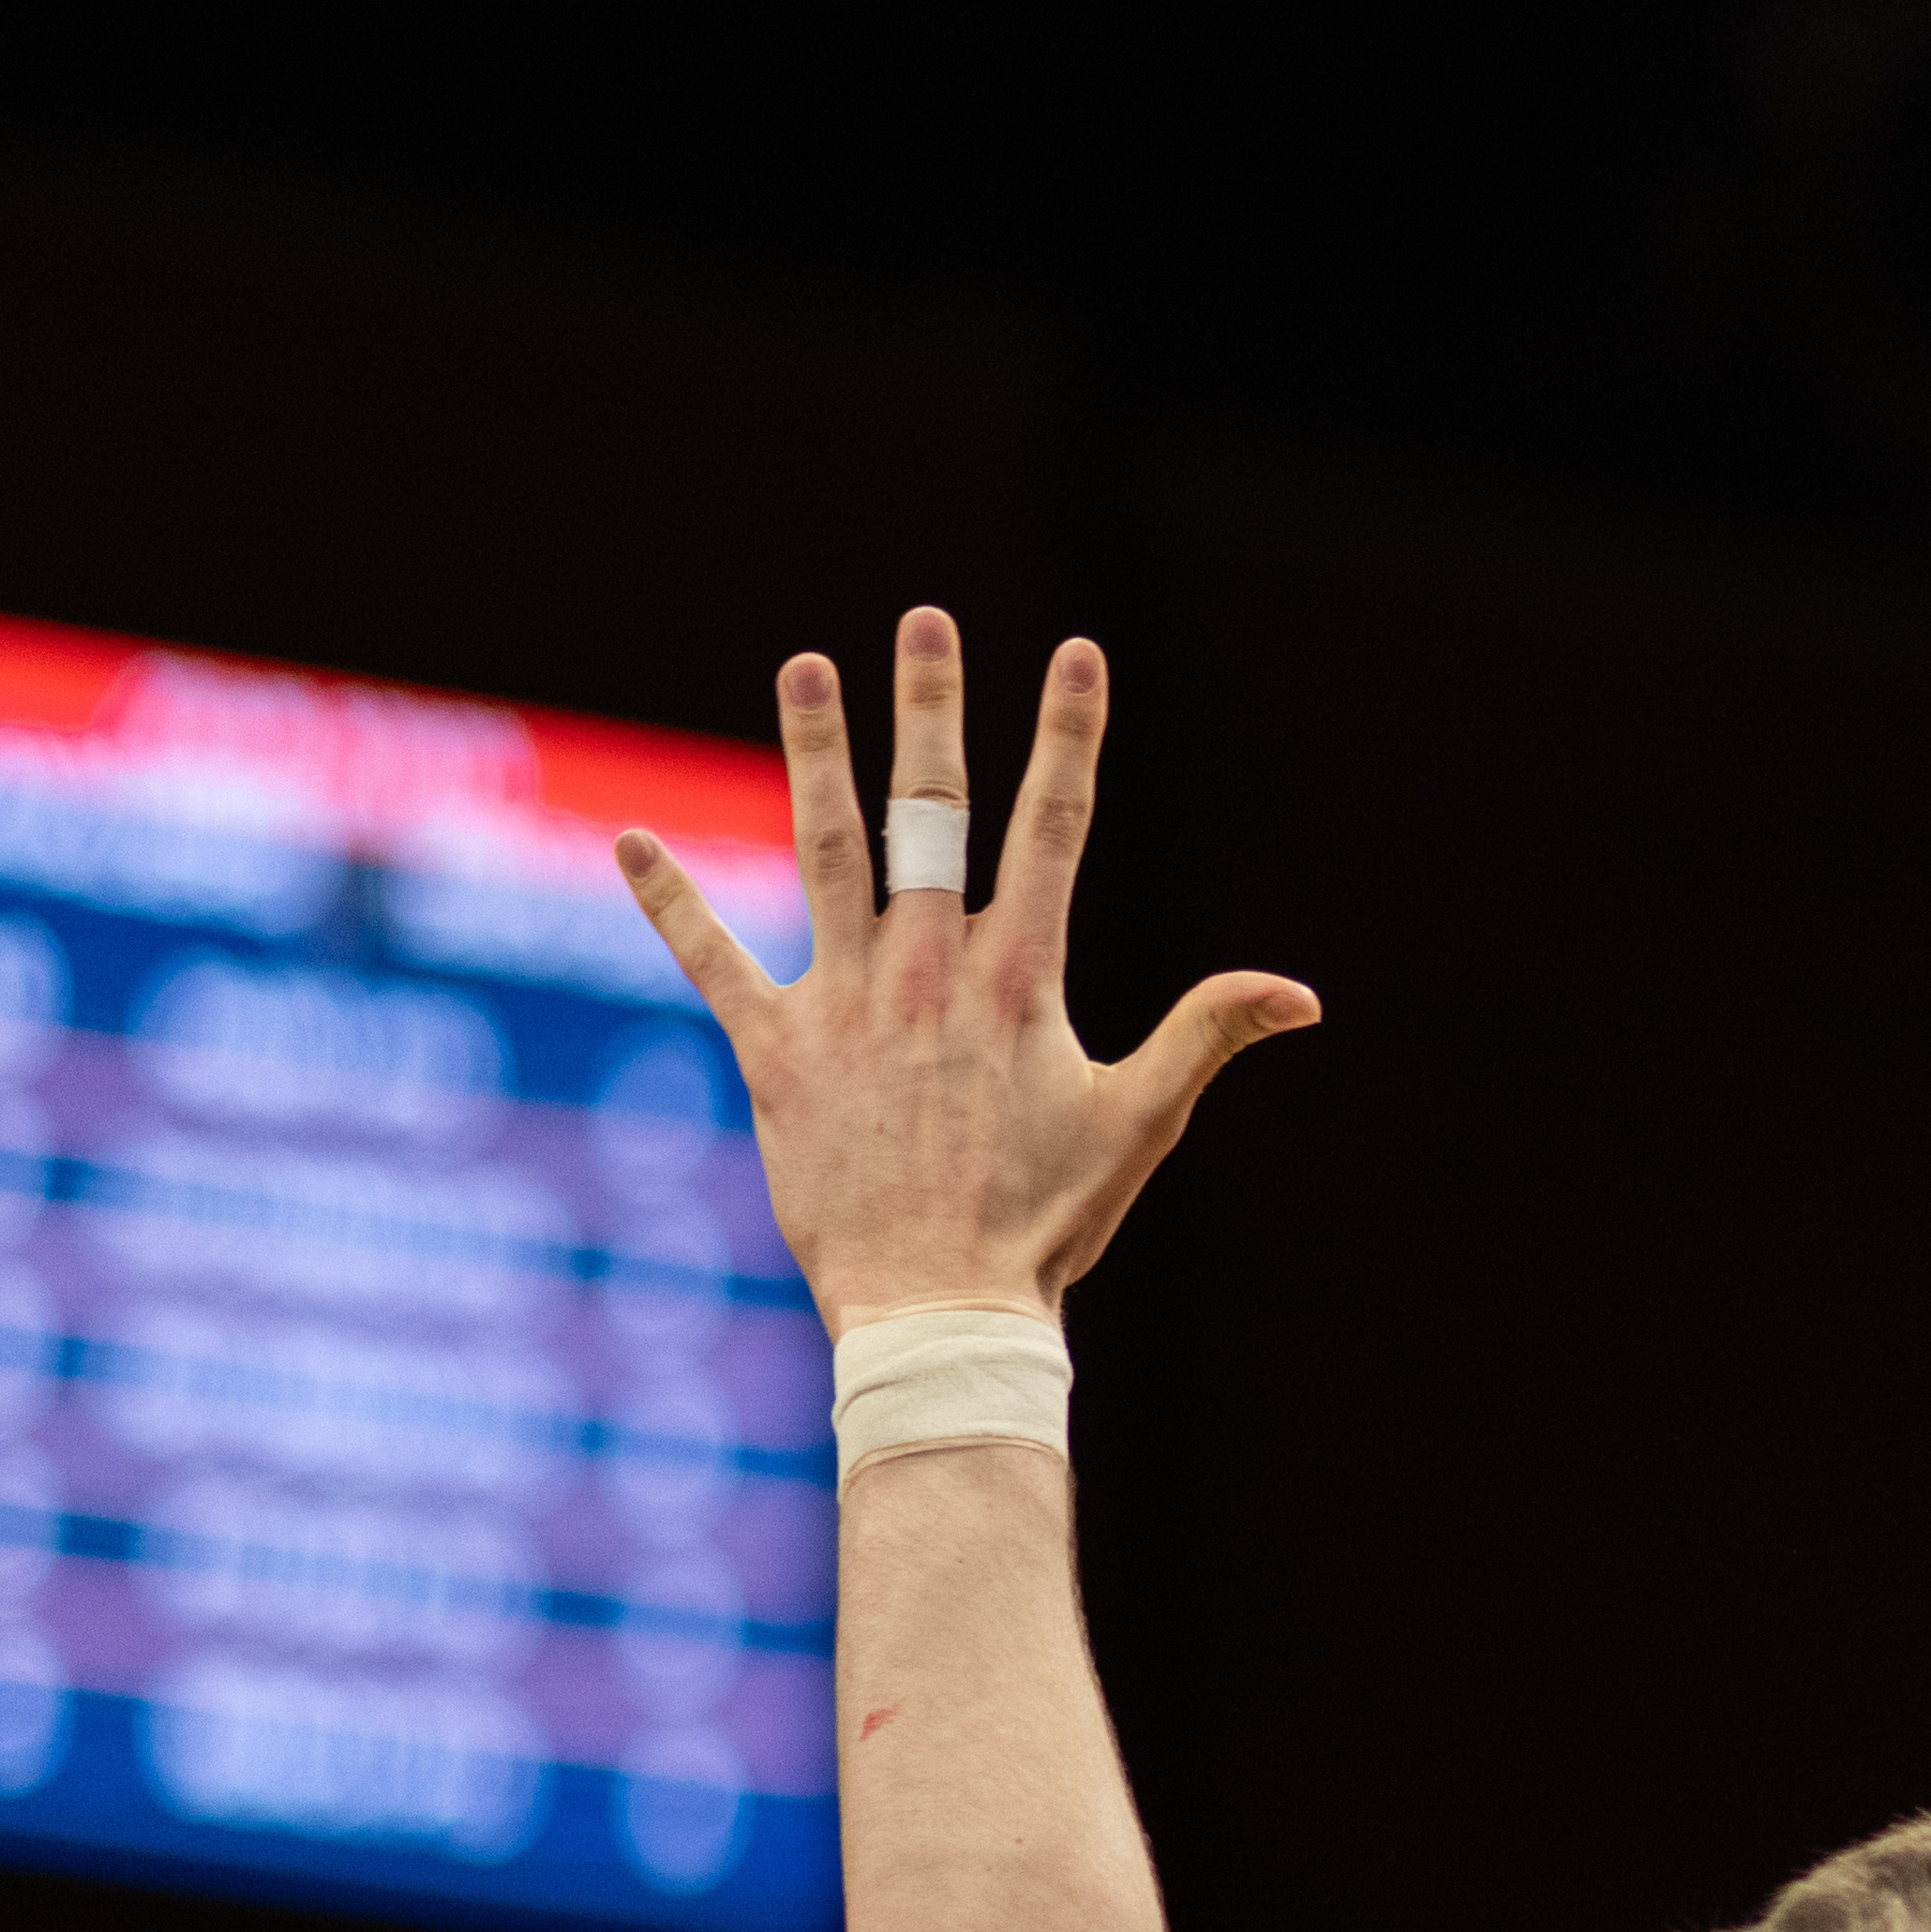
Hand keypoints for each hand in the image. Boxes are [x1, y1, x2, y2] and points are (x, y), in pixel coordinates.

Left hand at [614, 608, 1311, 1321]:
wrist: (940, 1309)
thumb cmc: (1046, 1222)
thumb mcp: (1141, 1123)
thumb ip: (1209, 1035)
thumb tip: (1302, 994)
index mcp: (1019, 979)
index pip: (1053, 828)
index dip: (1068, 735)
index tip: (1074, 653)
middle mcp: (928, 970)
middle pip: (931, 812)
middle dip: (931, 709)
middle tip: (923, 622)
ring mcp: (847, 1002)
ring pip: (827, 851)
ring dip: (815, 754)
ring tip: (804, 667)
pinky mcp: (778, 1051)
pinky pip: (714, 961)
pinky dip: (672, 900)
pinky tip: (628, 840)